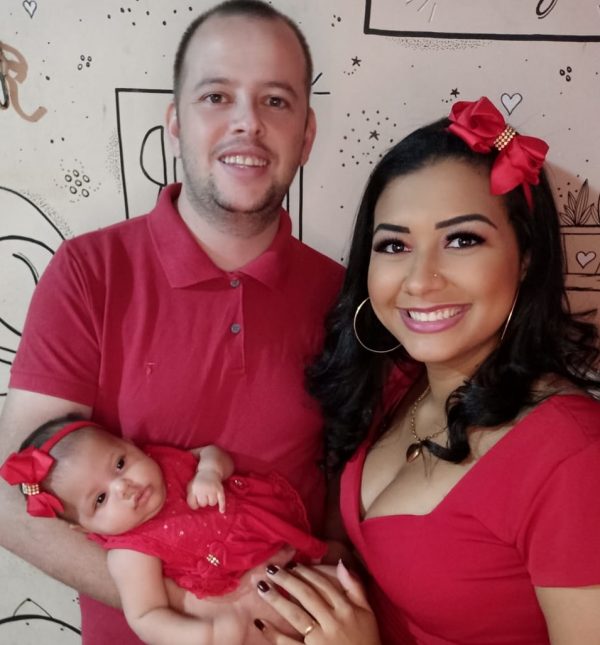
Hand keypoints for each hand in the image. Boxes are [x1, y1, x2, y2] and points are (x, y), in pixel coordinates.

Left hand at [187, 470, 225, 512]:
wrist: (210, 470)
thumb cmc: (199, 481)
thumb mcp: (191, 485)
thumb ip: (190, 496)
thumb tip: (195, 508)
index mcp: (194, 488)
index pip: (193, 504)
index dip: (194, 504)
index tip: (195, 501)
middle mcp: (203, 489)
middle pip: (203, 504)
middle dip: (203, 502)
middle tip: (203, 496)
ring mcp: (212, 489)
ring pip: (212, 503)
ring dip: (211, 501)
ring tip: (209, 495)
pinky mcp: (220, 489)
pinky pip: (222, 499)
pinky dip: (222, 506)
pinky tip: (222, 511)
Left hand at [254, 560, 380, 643]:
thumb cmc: (366, 640)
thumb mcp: (367, 612)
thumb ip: (355, 587)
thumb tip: (340, 562)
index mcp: (346, 609)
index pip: (323, 585)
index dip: (307, 572)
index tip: (292, 563)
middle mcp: (333, 622)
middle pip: (307, 596)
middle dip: (287, 580)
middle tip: (270, 569)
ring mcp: (321, 640)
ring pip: (295, 615)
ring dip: (277, 600)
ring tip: (261, 587)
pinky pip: (289, 644)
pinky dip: (274, 634)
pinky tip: (260, 622)